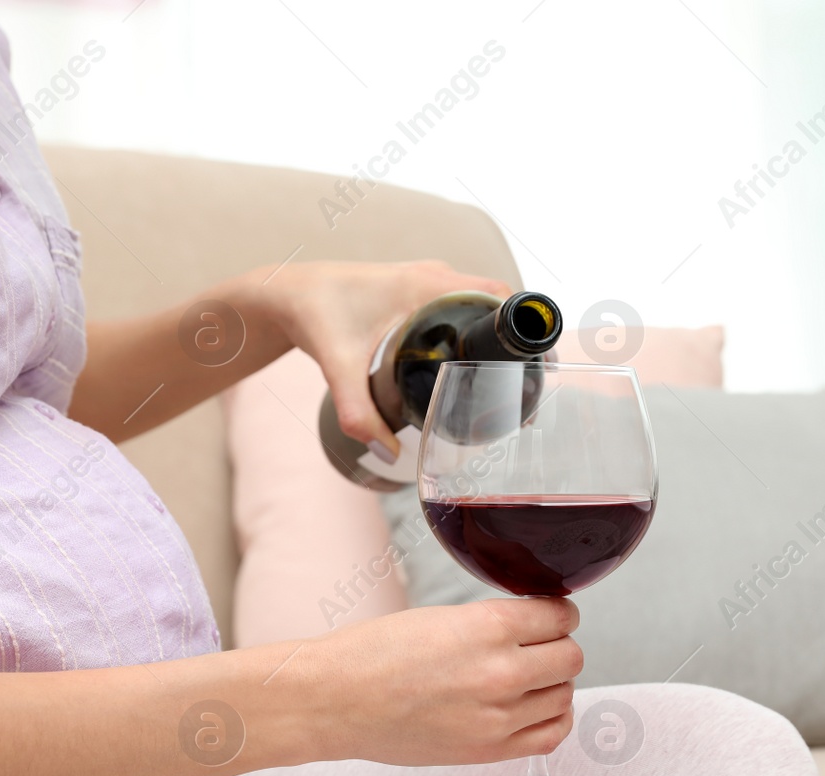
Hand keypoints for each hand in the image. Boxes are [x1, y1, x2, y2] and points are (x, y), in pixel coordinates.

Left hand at [259, 260, 511, 458]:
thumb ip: (356, 411)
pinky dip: (476, 328)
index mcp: (426, 283)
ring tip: (510, 383)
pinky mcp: (418, 290)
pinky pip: (463, 304)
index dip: (524, 325)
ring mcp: (428, 280)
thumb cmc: (314, 316)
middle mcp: (434, 276)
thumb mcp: (337, 367)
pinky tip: (475, 366)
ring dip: (497, 335)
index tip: (536, 364)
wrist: (288, 294)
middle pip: (497, 302)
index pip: (498, 293)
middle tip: (527, 388)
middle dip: (517, 342)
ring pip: (481, 303)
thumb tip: (386, 451)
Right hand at [301, 597, 582, 765]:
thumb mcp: (440, 616)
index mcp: (488, 626)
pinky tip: (537, 707)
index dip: (557, 613)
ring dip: (553, 682)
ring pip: (564, 694)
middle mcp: (501, 671)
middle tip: (538, 646)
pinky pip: (552, 734)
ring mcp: (498, 715)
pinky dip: (553, 717)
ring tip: (530, 677)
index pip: (560, 616)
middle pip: (570, 656)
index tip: (549, 617)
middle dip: (557, 646)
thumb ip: (492, 623)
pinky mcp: (489, 749)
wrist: (335, 701)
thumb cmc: (372, 655)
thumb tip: (532, 629)